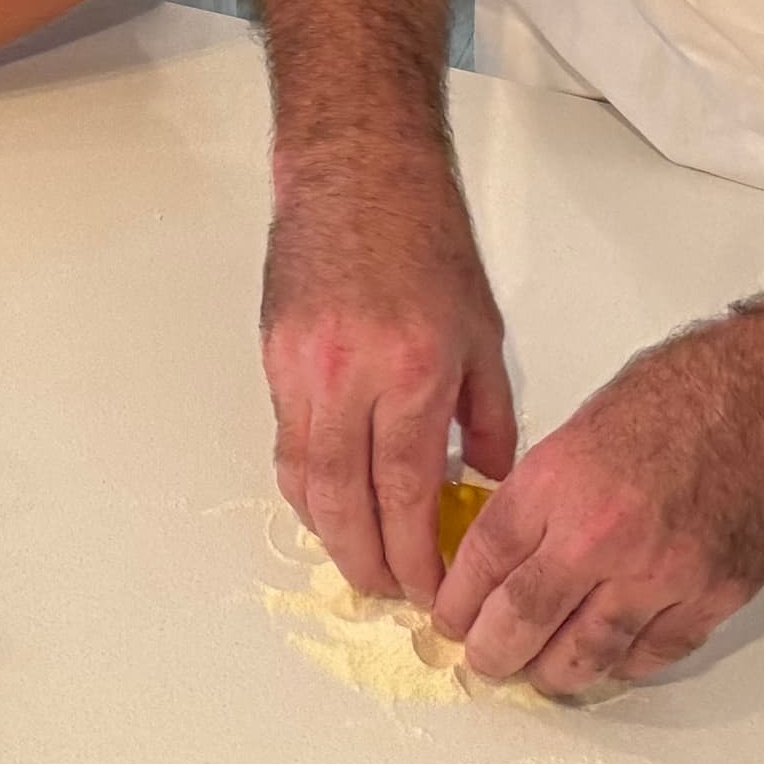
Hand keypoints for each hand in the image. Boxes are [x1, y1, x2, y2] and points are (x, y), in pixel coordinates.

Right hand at [259, 151, 517, 605]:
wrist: (358, 172)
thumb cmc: (425, 238)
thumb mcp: (483, 330)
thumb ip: (489, 415)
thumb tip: (485, 482)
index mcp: (414, 371)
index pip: (407, 492)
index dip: (416, 554)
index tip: (430, 588)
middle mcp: (351, 376)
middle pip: (346, 501)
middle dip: (368, 560)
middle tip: (389, 591)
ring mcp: (303, 367)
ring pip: (305, 479)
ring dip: (330, 531)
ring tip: (359, 559)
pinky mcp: (275, 356)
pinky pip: (287, 441)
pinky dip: (306, 485)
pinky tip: (329, 502)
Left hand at [430, 302, 763, 696]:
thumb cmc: (691, 390)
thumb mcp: (588, 424)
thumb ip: (549, 488)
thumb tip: (518, 542)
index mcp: (560, 480)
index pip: (487, 559)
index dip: (460, 598)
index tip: (450, 616)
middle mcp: (603, 534)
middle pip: (524, 617)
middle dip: (493, 650)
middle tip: (483, 660)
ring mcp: (661, 573)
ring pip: (587, 651)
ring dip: (553, 671)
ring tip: (538, 674)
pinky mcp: (714, 597)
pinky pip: (654, 653)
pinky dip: (623, 664)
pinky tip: (606, 661)